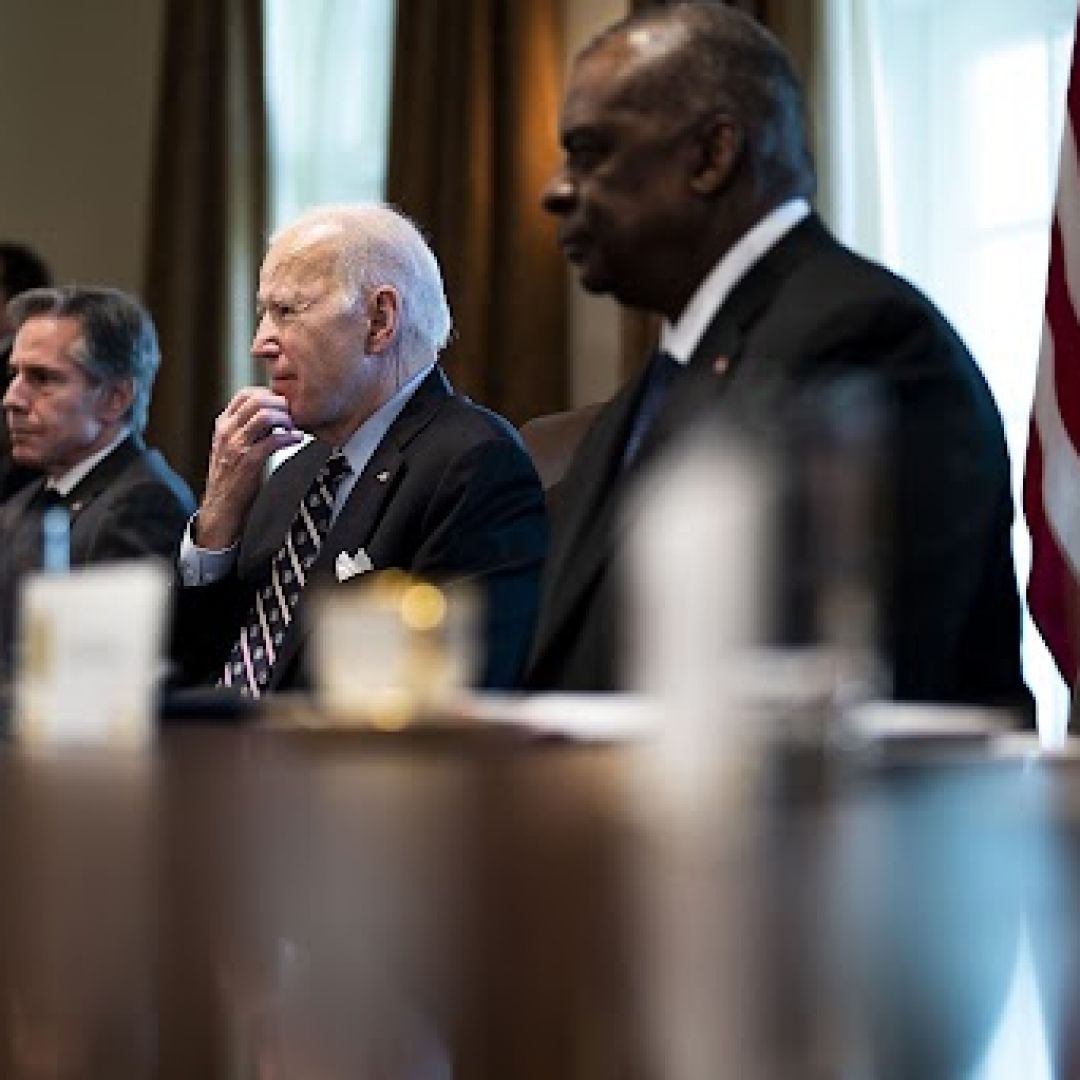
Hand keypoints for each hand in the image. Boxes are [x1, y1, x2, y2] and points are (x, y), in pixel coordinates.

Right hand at [194, 387, 303, 548]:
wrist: (222, 505)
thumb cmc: (232, 476)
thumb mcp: (231, 445)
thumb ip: (246, 428)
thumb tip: (272, 413)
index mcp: (223, 424)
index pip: (245, 394)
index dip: (268, 394)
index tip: (282, 404)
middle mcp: (228, 430)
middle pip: (257, 400)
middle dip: (280, 404)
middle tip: (293, 414)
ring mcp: (237, 445)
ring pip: (265, 415)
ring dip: (286, 419)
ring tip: (295, 427)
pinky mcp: (249, 460)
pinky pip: (274, 439)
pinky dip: (291, 437)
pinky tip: (297, 439)